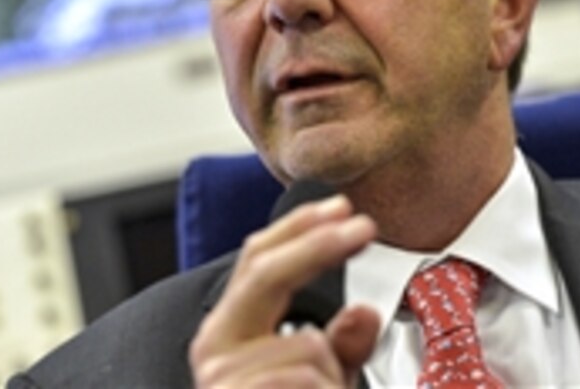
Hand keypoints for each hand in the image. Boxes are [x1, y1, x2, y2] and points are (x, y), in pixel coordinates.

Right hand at [190, 194, 380, 386]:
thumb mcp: (325, 379)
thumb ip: (343, 346)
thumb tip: (364, 312)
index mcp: (230, 330)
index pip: (258, 260)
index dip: (300, 228)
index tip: (342, 209)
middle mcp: (215, 346)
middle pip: (266, 272)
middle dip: (317, 246)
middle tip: (363, 227)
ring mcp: (220, 376)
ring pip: (310, 345)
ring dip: (335, 377)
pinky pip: (306, 379)